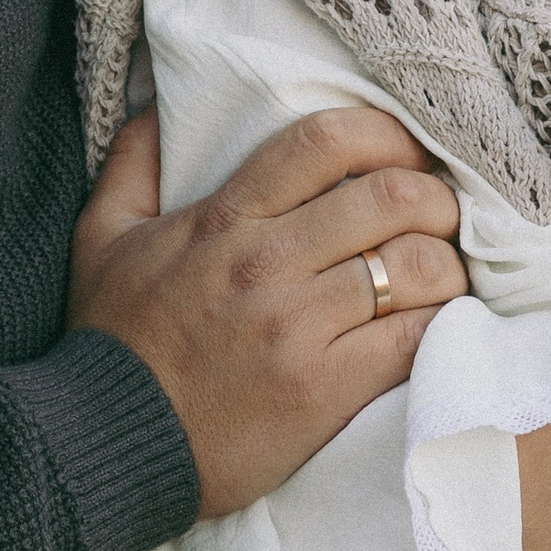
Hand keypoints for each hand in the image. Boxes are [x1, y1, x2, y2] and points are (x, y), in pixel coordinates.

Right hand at [67, 104, 467, 518]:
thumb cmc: (113, 342)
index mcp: (226, 219)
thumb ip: (133, 164)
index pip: (325, 142)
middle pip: (391, 197)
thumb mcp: (101, 238)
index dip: (386, 135)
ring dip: (448, 265)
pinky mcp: (323, 389)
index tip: (406, 154)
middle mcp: (266, 263)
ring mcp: (298, 327)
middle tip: (443, 216)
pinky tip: (438, 326)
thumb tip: (157, 106)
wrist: (107, 444)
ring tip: (445, 275)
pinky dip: (441, 325)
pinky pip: (413, 338)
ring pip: (416, 267)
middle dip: (436, 197)